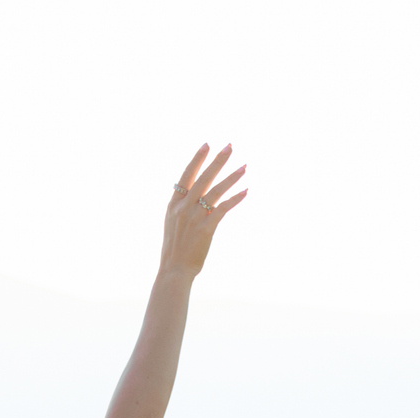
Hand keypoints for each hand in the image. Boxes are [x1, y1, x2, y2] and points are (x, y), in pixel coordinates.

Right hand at [161, 144, 247, 278]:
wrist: (174, 270)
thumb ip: (182, 207)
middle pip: (202, 178)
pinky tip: (246, 191)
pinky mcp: (205, 228)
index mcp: (173, 205)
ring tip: (244, 166)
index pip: (185, 176)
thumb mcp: (173, 223)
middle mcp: (183, 208)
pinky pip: (223, 209)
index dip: (196, 160)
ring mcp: (194, 218)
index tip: (207, 145)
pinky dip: (235, 199)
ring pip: (215, 191)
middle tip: (230, 146)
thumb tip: (193, 194)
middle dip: (217, 161)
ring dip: (231, 177)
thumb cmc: (175, 249)